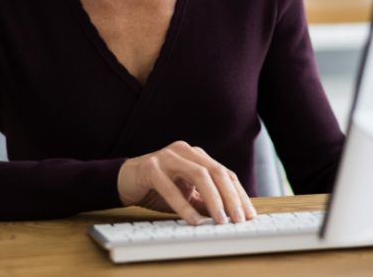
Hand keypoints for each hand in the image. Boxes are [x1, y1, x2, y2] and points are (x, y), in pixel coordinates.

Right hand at [117, 141, 256, 225]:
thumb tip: (228, 216)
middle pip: (217, 172)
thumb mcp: (185, 195)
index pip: (225, 173)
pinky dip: (184, 207)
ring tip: (220, 221)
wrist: (124, 180)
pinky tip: (194, 221)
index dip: (238, 194)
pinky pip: (171, 189)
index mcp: (197, 155)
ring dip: (213, 200)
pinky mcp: (151, 168)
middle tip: (238, 219)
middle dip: (231, 197)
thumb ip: (204, 201)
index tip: (248, 214)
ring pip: (199, 176)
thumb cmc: (157, 187)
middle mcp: (185, 152)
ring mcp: (168, 157)